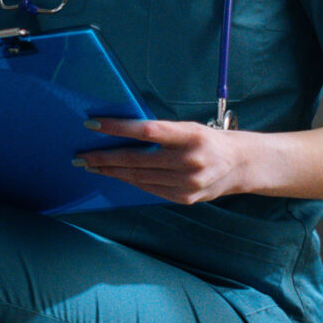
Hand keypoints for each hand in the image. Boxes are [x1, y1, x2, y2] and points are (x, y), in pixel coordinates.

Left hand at [76, 117, 264, 203]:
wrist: (242, 165)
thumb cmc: (208, 140)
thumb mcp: (188, 128)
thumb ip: (160, 133)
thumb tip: (119, 132)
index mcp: (190, 136)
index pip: (147, 130)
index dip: (118, 128)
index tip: (92, 125)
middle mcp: (190, 161)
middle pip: (136, 159)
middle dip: (104, 158)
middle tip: (80, 155)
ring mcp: (187, 183)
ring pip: (138, 177)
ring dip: (111, 171)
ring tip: (90, 166)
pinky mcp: (184, 198)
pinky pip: (149, 189)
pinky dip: (129, 181)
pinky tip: (115, 175)